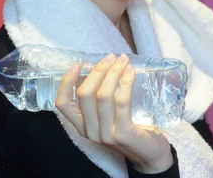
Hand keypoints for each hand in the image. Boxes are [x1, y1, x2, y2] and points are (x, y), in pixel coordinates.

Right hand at [55, 54, 173, 173]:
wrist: (150, 155)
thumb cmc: (129, 129)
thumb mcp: (108, 116)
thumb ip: (100, 98)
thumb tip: (98, 67)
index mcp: (82, 126)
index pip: (63, 104)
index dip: (66, 82)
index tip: (77, 64)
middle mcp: (90, 132)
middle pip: (85, 95)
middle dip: (97, 71)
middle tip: (111, 57)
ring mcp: (106, 134)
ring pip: (103, 96)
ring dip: (113, 73)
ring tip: (123, 61)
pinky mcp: (123, 133)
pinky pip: (121, 102)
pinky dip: (126, 82)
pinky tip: (130, 72)